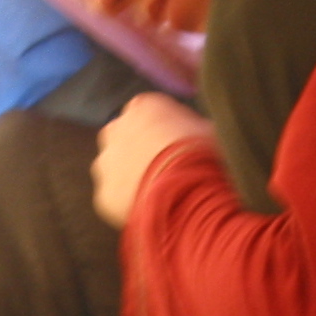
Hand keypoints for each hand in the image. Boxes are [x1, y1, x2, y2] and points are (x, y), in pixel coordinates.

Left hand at [92, 94, 215, 227]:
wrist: (189, 196)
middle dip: (142, 150)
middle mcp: (116, 129)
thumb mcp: (211, 129)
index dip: (167, 130)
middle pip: (126, 136)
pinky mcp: (104, 194)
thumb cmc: (206, 156)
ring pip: (116, 168)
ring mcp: (107, 163)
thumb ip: (194, 126)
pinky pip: (118, 198)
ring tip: (161, 192)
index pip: (150, 112)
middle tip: (168, 168)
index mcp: (143, 106)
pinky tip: (154, 209)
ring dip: (133, 176)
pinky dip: (131, 203)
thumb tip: (200, 133)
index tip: (182, 145)